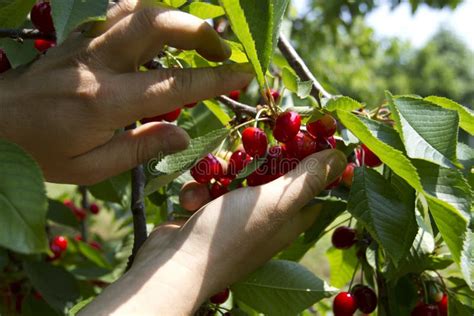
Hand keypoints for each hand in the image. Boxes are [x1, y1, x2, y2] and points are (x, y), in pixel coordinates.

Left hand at [0, 0, 252, 184]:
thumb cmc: (40, 152)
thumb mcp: (90, 167)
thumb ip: (140, 148)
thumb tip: (183, 137)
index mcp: (104, 102)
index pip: (174, 84)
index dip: (215, 79)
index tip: (244, 76)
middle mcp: (98, 62)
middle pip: (155, 24)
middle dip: (199, 33)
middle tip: (223, 53)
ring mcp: (85, 43)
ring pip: (138, 9)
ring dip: (177, 18)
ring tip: (199, 40)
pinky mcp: (78, 35)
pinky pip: (120, 12)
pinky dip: (150, 15)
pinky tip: (163, 31)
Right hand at [80, 149, 345, 314]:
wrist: (174, 266)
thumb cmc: (230, 235)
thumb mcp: (275, 202)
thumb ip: (307, 179)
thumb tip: (343, 157)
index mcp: (289, 219)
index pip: (315, 187)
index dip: (316, 160)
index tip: (308, 133)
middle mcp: (265, 218)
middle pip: (273, 175)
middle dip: (260, 158)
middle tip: (253, 141)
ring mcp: (234, 216)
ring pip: (236, 176)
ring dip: (222, 173)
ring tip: (214, 176)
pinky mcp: (207, 213)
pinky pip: (210, 188)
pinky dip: (200, 190)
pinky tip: (191, 201)